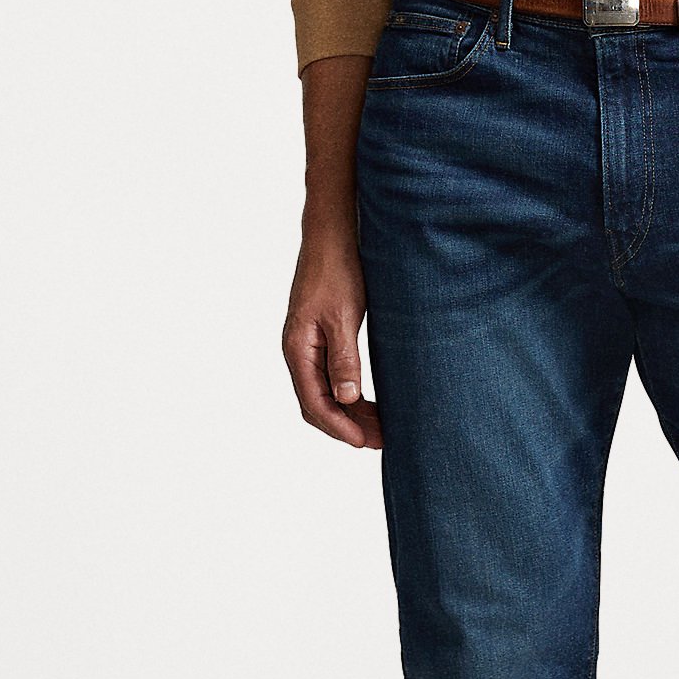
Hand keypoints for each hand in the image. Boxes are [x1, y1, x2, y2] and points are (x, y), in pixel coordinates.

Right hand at [282, 229, 382, 447]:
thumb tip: (347, 399)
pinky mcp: (320, 337)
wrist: (331, 236)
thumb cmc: (337, 270)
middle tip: (380, 440)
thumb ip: (344, 358)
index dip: (340, 427)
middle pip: (317, 404)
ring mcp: (307, 346)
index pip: (314, 403)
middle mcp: (298, 352)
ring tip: (380, 425)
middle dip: (346, 425)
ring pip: (324, 392)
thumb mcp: (344, 316)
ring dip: (349, 411)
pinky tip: (369, 399)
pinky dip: (348, 393)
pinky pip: (330, 376)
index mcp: (298, 349)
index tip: (365, 443)